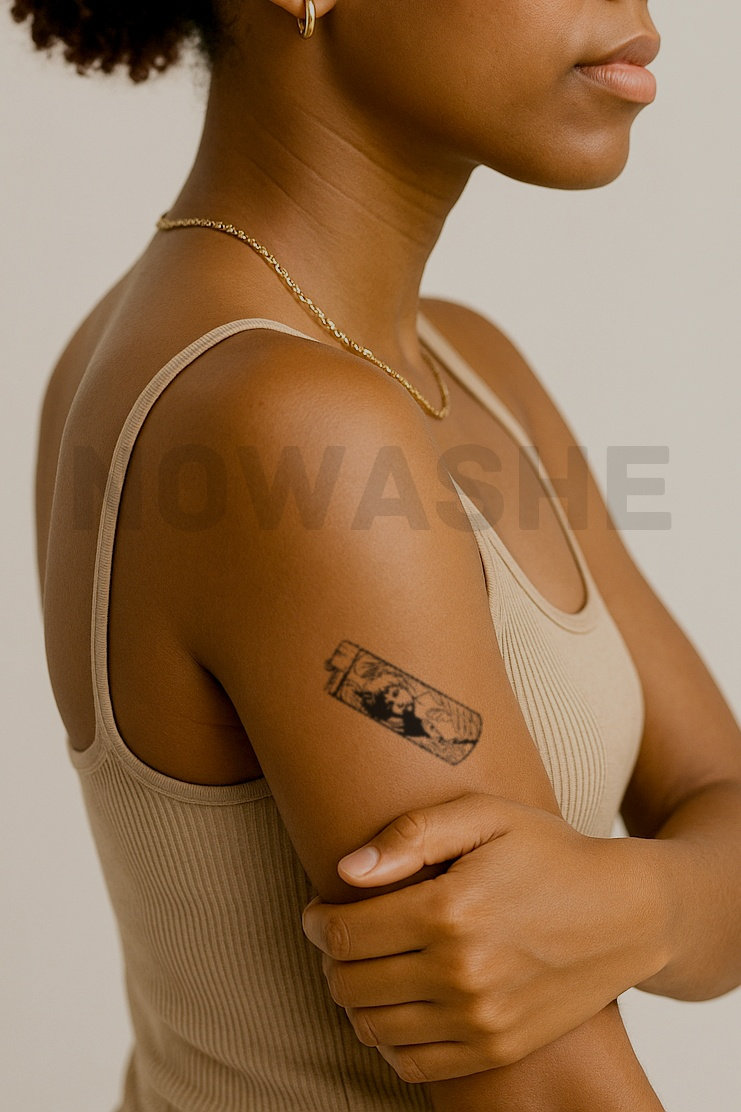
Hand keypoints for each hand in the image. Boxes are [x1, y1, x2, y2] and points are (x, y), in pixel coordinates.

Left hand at [301, 792, 669, 1083]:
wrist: (626, 914)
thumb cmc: (550, 853)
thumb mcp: (485, 816)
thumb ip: (411, 834)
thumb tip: (346, 870)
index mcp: (450, 909)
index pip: (342, 935)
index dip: (315, 922)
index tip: (318, 909)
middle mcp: (461, 973)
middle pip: (349, 985)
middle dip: (330, 959)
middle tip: (341, 935)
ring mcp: (480, 1019)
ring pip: (372, 1028)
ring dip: (354, 999)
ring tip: (368, 967)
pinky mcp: (496, 1048)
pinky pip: (412, 1064)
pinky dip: (389, 1039)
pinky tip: (398, 1005)